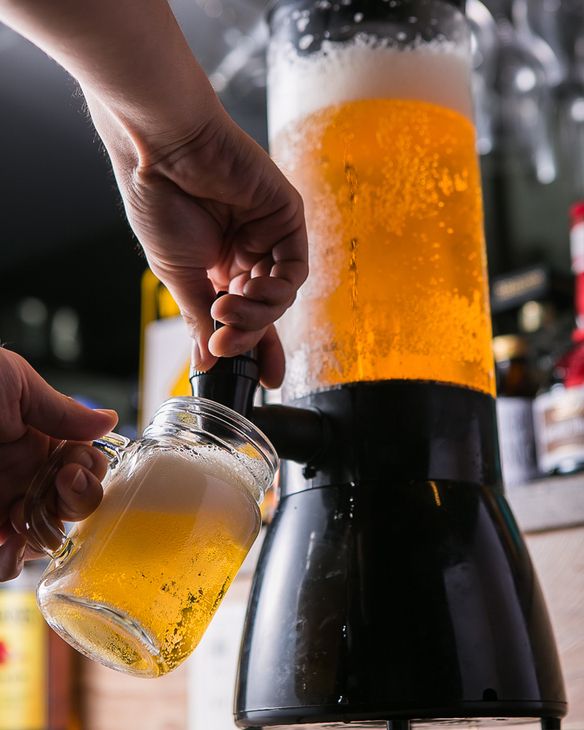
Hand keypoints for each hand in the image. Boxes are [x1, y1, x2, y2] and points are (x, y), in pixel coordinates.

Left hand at [0, 349, 117, 580]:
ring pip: (41, 538)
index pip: (82, 465)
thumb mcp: (11, 383)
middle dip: (79, 498)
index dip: (90, 469)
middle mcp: (21, 476)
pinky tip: (6, 541)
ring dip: (49, 531)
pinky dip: (9, 561)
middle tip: (64, 482)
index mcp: (35, 440)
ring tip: (30, 514)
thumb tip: (107, 419)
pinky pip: (1, 562)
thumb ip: (60, 409)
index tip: (78, 462)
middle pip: (71, 504)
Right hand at [89, 97, 307, 387]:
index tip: (257, 381)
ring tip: (224, 313)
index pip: (244, 316)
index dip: (252, 350)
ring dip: (256, 316)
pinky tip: (244, 294)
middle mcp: (247, 253)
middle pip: (267, 311)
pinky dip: (273, 291)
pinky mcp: (286, 216)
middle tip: (229, 351)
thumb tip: (206, 363)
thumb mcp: (178, 275)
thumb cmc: (160, 203)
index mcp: (220, 265)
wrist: (160, 152)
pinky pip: (293, 269)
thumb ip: (199, 318)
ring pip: (280, 295)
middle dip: (253, 339)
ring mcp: (269, 235)